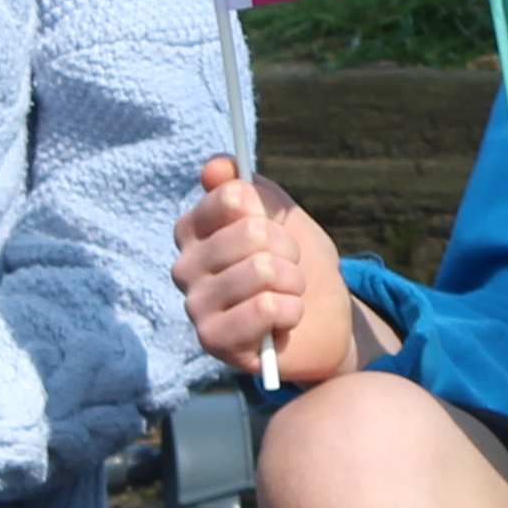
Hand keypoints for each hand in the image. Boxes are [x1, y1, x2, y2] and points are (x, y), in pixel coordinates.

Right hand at [173, 156, 352, 384]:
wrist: (323, 323)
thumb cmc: (298, 266)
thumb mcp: (283, 218)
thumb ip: (253, 189)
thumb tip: (216, 167)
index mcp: (194, 229)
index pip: (232, 195)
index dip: (269, 212)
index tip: (275, 229)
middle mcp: (185, 266)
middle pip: (252, 232)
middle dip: (289, 250)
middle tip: (289, 269)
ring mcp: (195, 305)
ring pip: (262, 270)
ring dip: (293, 283)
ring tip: (288, 294)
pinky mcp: (213, 340)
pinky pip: (265, 308)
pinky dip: (291, 311)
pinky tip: (284, 321)